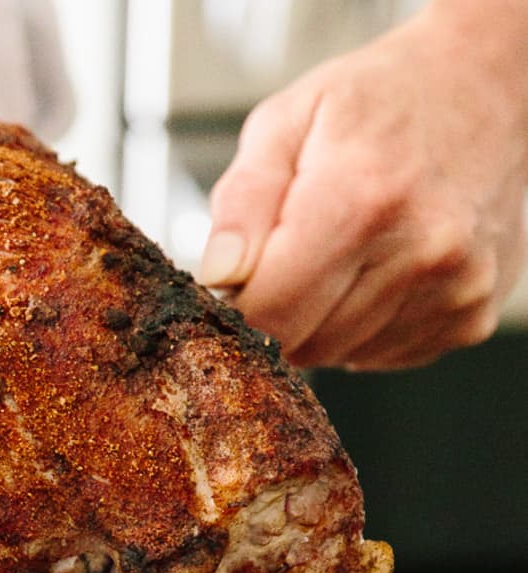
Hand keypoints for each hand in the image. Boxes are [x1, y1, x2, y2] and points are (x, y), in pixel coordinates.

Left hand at [199, 0, 527, 369]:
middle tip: (293, 256)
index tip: (238, 279)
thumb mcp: (285, 122)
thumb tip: (217, 277)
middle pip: (302, 343)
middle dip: (279, 313)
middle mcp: (420, 248)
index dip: (238, 306)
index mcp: (362, 197)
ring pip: (339, 355)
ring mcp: (456, 287)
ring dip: (322, 321)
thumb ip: (240, 203)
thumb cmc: (376, 103)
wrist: (487, 84)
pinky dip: (366, 327)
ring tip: (343, 253)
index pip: (269, 311)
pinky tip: (380, 270)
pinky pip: (382, 355)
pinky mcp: (472, 314)